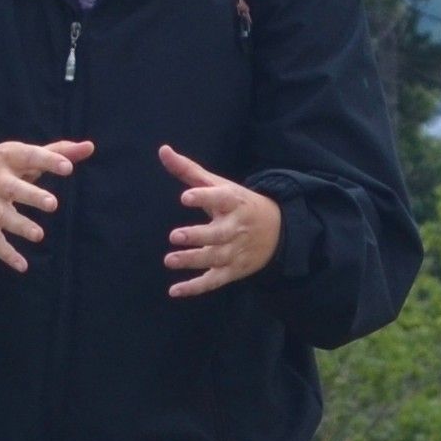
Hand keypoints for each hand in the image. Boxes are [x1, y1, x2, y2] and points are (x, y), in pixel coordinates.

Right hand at [0, 138, 97, 270]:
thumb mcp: (25, 153)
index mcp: (8, 158)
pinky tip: (22, 266)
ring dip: (19, 226)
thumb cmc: (3, 164)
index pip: (30, 156)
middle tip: (52, 204)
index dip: (48, 161)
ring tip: (38, 235)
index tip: (68, 168)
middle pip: (13, 188)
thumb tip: (90, 147)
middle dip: (31, 196)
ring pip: (2, 216)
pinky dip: (6, 254)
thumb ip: (58, 152)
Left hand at [159, 144, 281, 294]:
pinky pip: (214, 281)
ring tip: (170, 259)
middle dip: (198, 236)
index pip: (220, 198)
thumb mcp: (218, 184)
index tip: (186, 196)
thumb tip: (162, 150)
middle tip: (175, 236)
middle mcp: (236, 227)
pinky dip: (196, 288)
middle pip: (219, 234)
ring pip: (215, 258)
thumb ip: (188, 170)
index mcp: (233, 202)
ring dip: (193, 260)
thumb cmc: (237, 203)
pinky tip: (175, 290)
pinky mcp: (233, 270)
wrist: (277, 230)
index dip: (204, 197)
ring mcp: (236, 251)